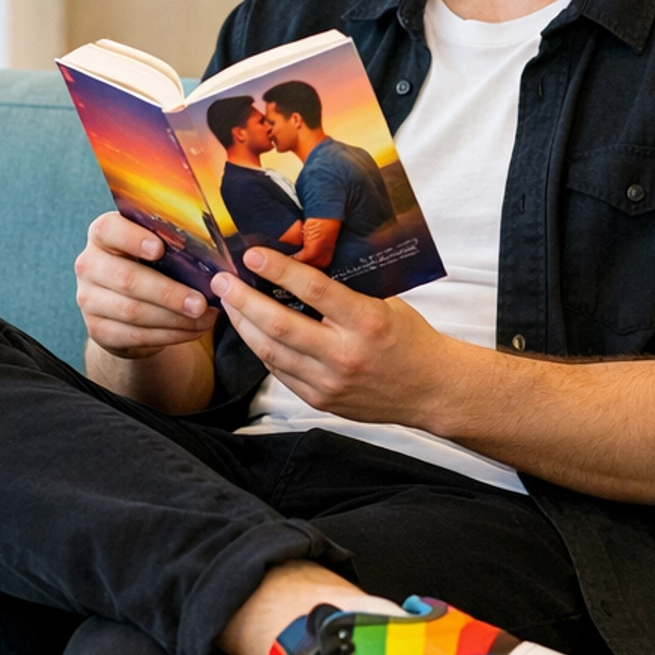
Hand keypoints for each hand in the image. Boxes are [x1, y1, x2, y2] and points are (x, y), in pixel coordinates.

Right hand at [74, 211, 213, 359]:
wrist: (125, 304)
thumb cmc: (147, 265)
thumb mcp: (154, 247)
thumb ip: (170, 242)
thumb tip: (210, 253)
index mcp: (102, 234)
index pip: (109, 229)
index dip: (133, 238)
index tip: (160, 248)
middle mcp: (89, 265)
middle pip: (127, 279)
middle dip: (168, 293)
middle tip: (200, 302)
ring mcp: (89, 299)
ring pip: (133, 312)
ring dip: (174, 318)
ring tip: (204, 318)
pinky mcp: (98, 330)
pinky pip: (135, 335)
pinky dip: (169, 335)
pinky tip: (192, 330)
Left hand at [211, 249, 447, 422]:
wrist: (431, 390)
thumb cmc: (409, 340)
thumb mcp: (386, 303)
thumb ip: (346, 288)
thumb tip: (303, 259)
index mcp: (367, 322)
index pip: (314, 291)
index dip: (278, 270)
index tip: (253, 255)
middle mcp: (345, 354)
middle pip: (281, 326)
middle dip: (244, 301)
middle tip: (223, 281)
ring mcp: (330, 382)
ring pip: (272, 352)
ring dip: (244, 325)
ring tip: (228, 303)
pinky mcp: (320, 400)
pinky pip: (280, 372)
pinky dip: (261, 349)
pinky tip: (250, 331)